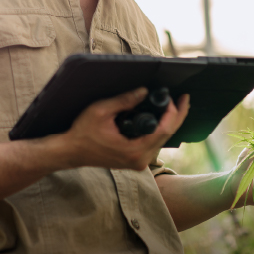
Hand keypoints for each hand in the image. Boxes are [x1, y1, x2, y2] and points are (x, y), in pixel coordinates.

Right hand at [60, 87, 189, 170]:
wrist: (71, 151)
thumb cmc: (82, 132)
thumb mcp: (101, 110)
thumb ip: (124, 101)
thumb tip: (144, 91)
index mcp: (134, 150)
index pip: (164, 130)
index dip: (173, 112)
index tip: (176, 97)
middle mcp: (140, 160)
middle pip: (167, 136)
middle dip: (176, 115)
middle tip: (182, 98)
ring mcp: (138, 162)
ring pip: (162, 140)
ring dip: (168, 122)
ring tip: (172, 103)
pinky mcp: (135, 160)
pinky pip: (153, 143)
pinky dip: (159, 129)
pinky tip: (161, 116)